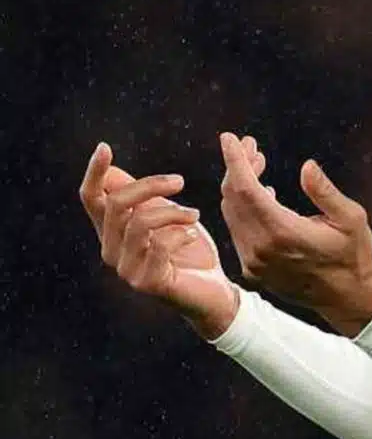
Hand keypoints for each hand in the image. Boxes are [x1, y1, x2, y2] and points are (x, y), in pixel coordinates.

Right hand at [79, 142, 237, 339]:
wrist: (213, 291)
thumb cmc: (189, 251)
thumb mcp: (166, 216)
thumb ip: (141, 198)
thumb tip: (113, 172)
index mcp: (112, 232)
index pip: (92, 199)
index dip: (94, 173)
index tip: (105, 147)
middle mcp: (111, 251)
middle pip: (118, 204)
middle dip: (151, 185)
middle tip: (180, 181)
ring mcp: (127, 269)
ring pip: (140, 223)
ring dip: (173, 212)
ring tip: (195, 214)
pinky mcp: (148, 283)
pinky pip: (159, 246)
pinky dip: (179, 234)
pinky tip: (191, 234)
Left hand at [218, 132, 371, 335]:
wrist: (348, 297)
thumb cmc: (354, 254)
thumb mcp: (351, 218)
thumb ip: (325, 192)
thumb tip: (307, 166)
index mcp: (284, 232)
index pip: (246, 189)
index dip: (235, 160)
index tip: (229, 138)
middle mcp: (262, 248)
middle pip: (233, 198)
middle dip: (238, 167)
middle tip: (252, 146)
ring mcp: (254, 262)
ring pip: (232, 214)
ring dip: (239, 186)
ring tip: (257, 165)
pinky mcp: (253, 269)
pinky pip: (238, 231)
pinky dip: (242, 208)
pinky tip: (261, 196)